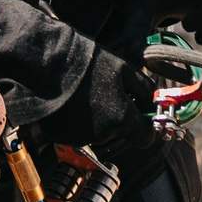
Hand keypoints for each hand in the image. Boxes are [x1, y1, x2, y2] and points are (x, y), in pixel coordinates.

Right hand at [39, 44, 158, 162]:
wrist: (48, 62)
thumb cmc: (87, 62)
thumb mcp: (123, 68)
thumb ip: (144, 88)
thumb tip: (154, 101)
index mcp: (122, 118)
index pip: (145, 138)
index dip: (144, 127)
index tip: (139, 115)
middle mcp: (104, 134)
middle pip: (120, 134)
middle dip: (117, 119)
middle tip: (106, 95)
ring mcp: (82, 138)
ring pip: (99, 134)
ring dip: (97, 120)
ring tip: (85, 95)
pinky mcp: (63, 138)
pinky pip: (78, 134)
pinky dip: (78, 122)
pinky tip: (72, 103)